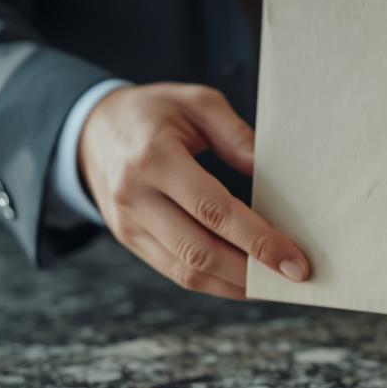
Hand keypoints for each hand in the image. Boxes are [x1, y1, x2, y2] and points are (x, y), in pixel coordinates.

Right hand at [77, 83, 308, 297]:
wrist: (91, 129)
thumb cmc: (152, 112)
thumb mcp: (196, 102)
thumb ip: (236, 134)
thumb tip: (272, 173)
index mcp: (154, 157)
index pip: (213, 210)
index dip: (257, 239)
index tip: (293, 258)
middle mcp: (135, 196)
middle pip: (199, 250)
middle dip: (252, 271)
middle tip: (295, 276)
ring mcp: (128, 224)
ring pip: (186, 271)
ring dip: (234, 285)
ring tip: (275, 283)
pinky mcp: (129, 240)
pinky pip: (174, 272)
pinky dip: (213, 283)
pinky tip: (243, 281)